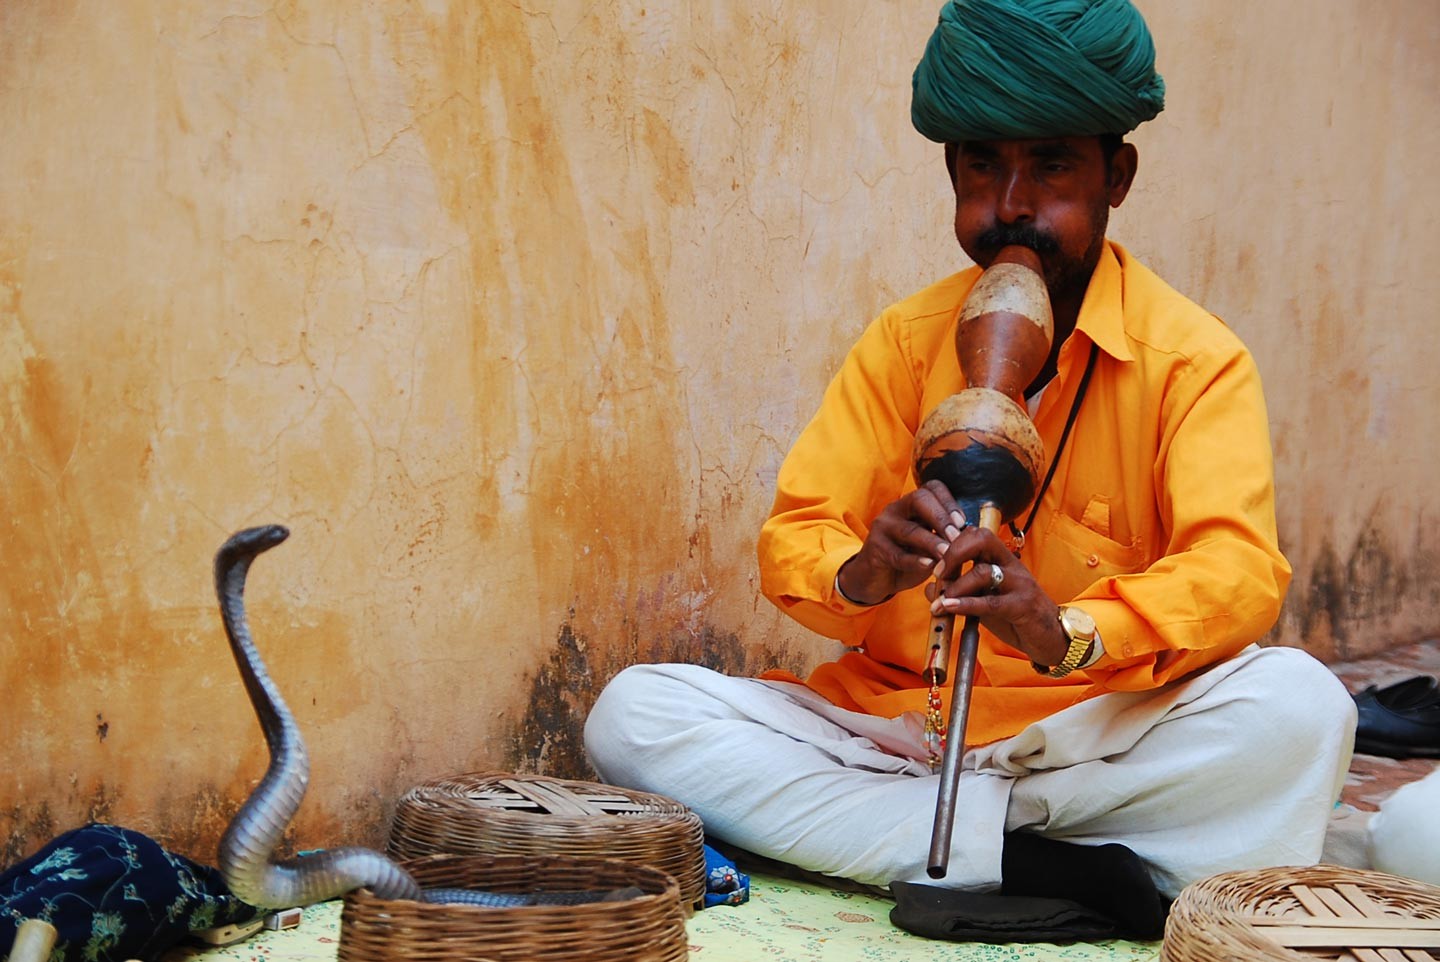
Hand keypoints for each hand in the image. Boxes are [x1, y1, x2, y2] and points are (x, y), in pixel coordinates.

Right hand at [835, 481, 966, 604]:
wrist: (876, 578)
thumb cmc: (908, 557)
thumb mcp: (928, 543)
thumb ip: (945, 536)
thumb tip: (973, 533)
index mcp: (911, 504)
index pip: (931, 488)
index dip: (949, 501)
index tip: (962, 522)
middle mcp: (895, 510)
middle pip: (919, 500)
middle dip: (941, 517)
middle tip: (956, 535)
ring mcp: (883, 528)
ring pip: (910, 530)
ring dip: (931, 541)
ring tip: (947, 553)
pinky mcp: (875, 549)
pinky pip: (897, 554)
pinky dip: (915, 561)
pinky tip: (929, 566)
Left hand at [926, 525, 1068, 668]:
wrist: (1052, 638)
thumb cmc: (1016, 617)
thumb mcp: (984, 602)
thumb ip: (960, 592)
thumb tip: (928, 588)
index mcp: (1003, 559)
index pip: (978, 534)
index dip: (954, 541)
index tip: (935, 559)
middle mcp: (1012, 565)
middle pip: (983, 539)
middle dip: (954, 551)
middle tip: (938, 571)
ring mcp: (1019, 584)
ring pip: (983, 572)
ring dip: (955, 586)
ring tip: (940, 600)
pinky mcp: (1022, 606)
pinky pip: (990, 602)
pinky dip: (965, 604)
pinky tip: (947, 607)